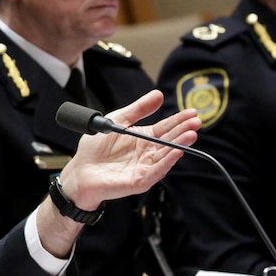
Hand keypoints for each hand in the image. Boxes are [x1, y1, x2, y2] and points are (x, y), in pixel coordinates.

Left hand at [58, 89, 199, 210]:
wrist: (80, 169)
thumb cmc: (96, 148)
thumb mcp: (118, 121)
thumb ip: (138, 109)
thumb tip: (158, 94)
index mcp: (144, 138)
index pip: (166, 128)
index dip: (179, 120)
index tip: (193, 112)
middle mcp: (148, 153)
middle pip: (169, 141)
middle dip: (183, 131)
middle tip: (196, 121)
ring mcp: (145, 167)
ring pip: (166, 156)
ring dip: (179, 145)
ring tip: (191, 134)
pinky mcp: (139, 181)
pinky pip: (155, 172)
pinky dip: (166, 163)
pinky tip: (176, 152)